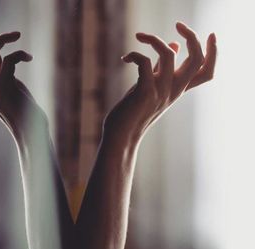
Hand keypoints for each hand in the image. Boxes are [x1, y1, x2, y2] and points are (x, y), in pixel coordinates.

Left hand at [104, 22, 216, 143]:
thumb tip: (174, 46)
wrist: (120, 136)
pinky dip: (135, 54)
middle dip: (193, 37)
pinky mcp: (144, 92)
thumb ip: (163, 69)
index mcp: (177, 91)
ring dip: (155, 39)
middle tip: (179, 25)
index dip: (213, 53)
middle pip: (197, 60)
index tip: (210, 36)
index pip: (206, 72)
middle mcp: (173, 91)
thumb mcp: (152, 88)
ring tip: (139, 36)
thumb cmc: (134, 112)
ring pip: (170, 54)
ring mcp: (160, 92)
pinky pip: (145, 62)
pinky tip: (125, 58)